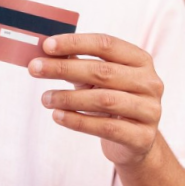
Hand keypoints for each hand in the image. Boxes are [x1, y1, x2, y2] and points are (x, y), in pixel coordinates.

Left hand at [28, 33, 163, 167]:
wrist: (134, 142)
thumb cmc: (111, 101)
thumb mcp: (98, 80)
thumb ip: (78, 63)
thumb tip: (44, 51)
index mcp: (140, 60)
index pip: (106, 44)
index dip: (75, 43)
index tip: (46, 46)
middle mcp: (150, 82)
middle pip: (103, 71)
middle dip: (64, 68)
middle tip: (34, 69)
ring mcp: (150, 110)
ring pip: (104, 100)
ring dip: (68, 98)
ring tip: (45, 98)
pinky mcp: (142, 137)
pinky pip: (106, 128)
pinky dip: (78, 121)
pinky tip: (57, 116)